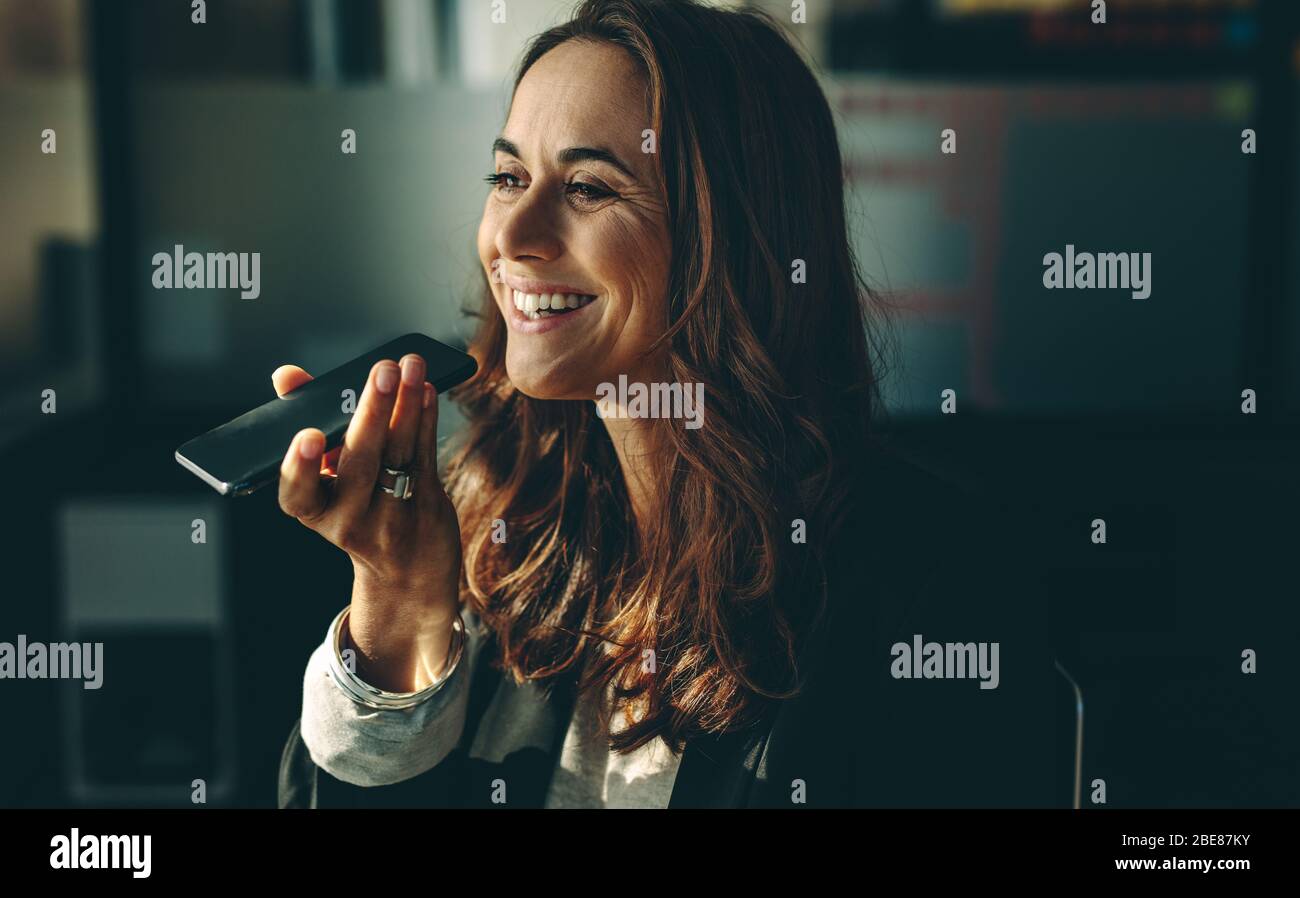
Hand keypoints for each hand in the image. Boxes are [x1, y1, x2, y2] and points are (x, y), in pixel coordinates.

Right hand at [273, 354, 462, 691]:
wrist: (407, 569)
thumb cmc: (358, 507)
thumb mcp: (326, 477)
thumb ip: (308, 421)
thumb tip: (286, 375)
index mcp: (315, 510)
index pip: (298, 494)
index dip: (301, 467)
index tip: (309, 437)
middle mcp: (350, 518)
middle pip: (360, 463)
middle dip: (371, 413)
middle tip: (381, 371)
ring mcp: (392, 516)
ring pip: (399, 455)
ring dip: (407, 404)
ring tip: (411, 364)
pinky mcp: (427, 506)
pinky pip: (425, 457)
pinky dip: (425, 420)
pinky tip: (426, 389)